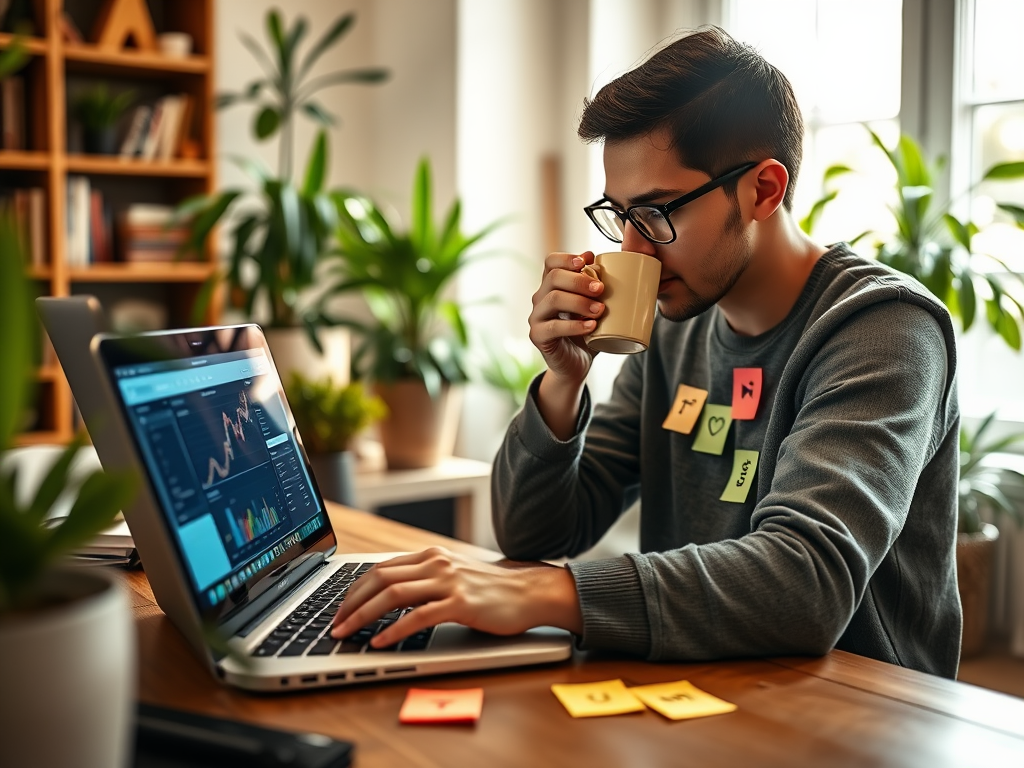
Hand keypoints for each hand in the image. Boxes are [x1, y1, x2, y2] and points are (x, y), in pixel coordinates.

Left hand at [329, 547, 582, 646]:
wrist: (530, 593)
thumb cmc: (493, 591)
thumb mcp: (453, 576)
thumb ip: (425, 580)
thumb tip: (389, 597)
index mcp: (431, 556)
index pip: (380, 567)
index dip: (354, 589)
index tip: (339, 608)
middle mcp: (436, 563)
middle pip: (379, 578)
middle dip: (350, 602)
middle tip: (334, 623)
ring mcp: (448, 582)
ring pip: (393, 595)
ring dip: (363, 616)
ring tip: (347, 633)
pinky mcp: (460, 603)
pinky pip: (418, 617)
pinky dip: (394, 630)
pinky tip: (380, 642)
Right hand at [528, 251, 604, 385]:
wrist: (576, 364)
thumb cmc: (587, 332)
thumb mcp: (595, 307)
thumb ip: (598, 288)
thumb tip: (607, 263)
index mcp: (552, 286)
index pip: (551, 262)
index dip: (567, 258)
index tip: (587, 261)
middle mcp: (540, 298)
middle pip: (553, 277)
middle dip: (579, 280)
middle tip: (601, 289)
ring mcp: (536, 317)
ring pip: (553, 299)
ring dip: (579, 302)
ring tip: (600, 310)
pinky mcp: (538, 336)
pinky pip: (553, 327)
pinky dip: (574, 326)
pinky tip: (591, 326)